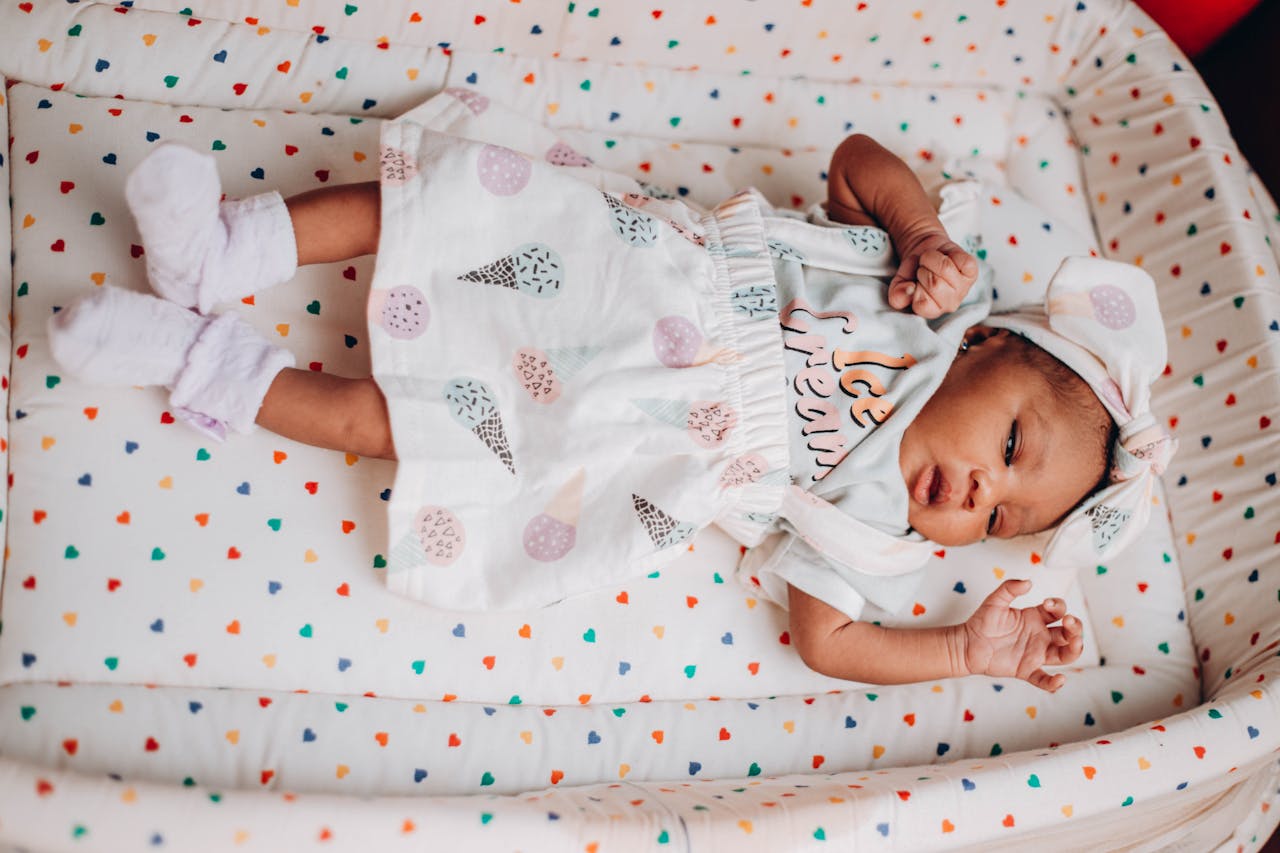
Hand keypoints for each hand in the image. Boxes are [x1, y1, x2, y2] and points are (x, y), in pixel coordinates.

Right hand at [887, 228, 978, 318]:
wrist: (925, 251)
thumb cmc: (914, 270)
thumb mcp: (899, 283)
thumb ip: (897, 294)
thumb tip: (910, 290)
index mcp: (931, 311)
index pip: (922, 304)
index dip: (915, 287)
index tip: (915, 282)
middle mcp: (950, 304)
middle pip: (935, 284)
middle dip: (924, 270)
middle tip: (925, 270)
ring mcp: (964, 288)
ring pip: (946, 268)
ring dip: (934, 259)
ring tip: (934, 263)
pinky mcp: (973, 272)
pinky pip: (961, 260)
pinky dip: (951, 253)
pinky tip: (948, 258)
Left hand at [961, 579, 1083, 691]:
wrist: (967, 644)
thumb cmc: (982, 622)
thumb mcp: (994, 601)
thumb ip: (1009, 588)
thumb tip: (1028, 582)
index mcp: (1035, 618)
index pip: (1058, 611)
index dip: (1058, 606)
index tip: (1047, 604)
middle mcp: (1040, 636)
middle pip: (1068, 633)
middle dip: (1075, 627)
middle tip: (1069, 621)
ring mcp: (1035, 653)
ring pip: (1064, 654)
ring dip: (1075, 649)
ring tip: (1075, 642)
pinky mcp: (1026, 669)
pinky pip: (1044, 679)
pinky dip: (1053, 683)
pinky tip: (1059, 679)